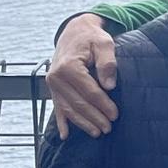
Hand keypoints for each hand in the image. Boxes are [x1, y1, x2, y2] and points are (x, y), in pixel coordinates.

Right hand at [48, 14, 118, 138]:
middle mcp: (56, 77)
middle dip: (94, 117)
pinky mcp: (53, 87)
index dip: (103, 105)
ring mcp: (52, 84)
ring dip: (82, 123)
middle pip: (78, 103)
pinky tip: (65, 135)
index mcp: (69, 66)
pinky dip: (61, 122)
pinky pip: (57, 107)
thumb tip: (109, 86)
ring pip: (68, 109)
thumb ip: (107, 63)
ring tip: (96, 132)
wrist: (75, 31)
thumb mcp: (104, 43)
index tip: (115, 114)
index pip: (89, 92)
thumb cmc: (92, 37)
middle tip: (108, 128)